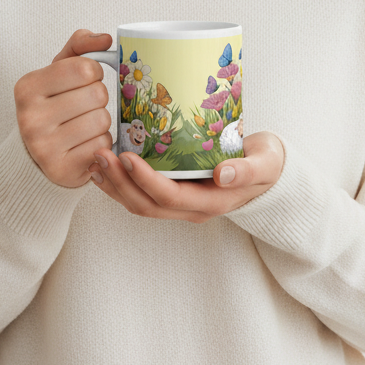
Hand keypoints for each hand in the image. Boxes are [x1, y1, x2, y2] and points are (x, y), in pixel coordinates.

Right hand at [15, 29, 112, 187]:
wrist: (37, 153)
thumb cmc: (53, 105)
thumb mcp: (59, 71)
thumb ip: (80, 46)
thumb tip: (106, 39)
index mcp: (27, 87)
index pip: (85, 68)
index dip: (93, 73)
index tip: (83, 81)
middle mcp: (30, 117)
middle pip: (97, 94)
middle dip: (98, 98)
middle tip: (83, 106)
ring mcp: (43, 147)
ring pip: (102, 120)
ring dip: (101, 122)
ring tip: (84, 125)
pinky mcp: (60, 169)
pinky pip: (102, 146)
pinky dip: (101, 143)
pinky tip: (85, 144)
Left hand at [88, 131, 284, 221]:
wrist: (269, 171)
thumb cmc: (267, 163)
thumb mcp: (265, 163)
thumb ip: (246, 170)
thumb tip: (222, 175)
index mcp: (212, 203)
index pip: (170, 197)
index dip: (145, 180)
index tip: (127, 156)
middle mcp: (191, 209)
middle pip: (146, 205)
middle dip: (119, 183)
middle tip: (100, 156)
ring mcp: (181, 204)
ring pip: (138, 204)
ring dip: (113, 185)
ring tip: (95, 160)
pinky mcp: (174, 194)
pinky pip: (140, 196)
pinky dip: (119, 183)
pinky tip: (105, 166)